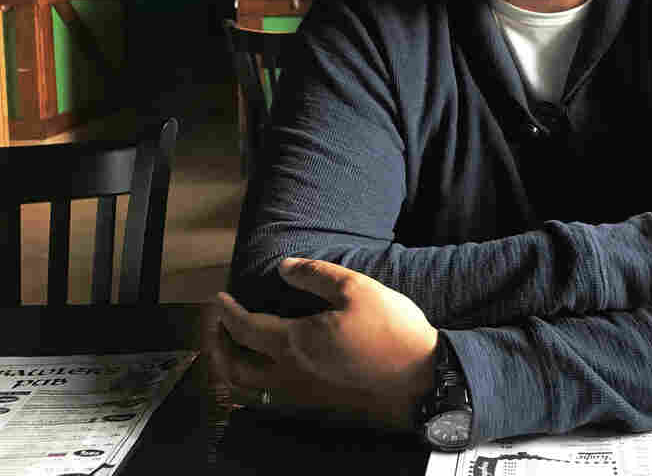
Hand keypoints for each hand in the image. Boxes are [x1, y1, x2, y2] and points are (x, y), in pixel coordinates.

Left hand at [205, 258, 438, 429]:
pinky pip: (270, 394)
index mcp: (295, 343)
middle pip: (236, 367)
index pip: (245, 328)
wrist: (418, 374)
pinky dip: (256, 380)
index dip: (227, 312)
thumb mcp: (356, 288)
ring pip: (250, 388)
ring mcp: (303, 391)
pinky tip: (268, 365)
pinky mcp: (318, 400)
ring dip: (234, 366)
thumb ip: (316, 275)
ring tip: (235, 347)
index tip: (219, 298)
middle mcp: (291, 372)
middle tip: (217, 326)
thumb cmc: (389, 329)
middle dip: (219, 345)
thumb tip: (285, 267)